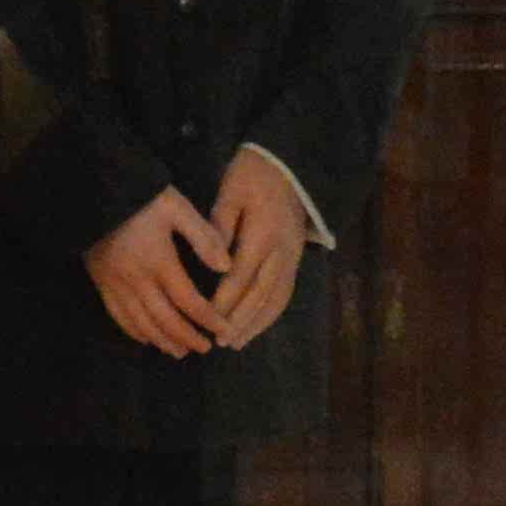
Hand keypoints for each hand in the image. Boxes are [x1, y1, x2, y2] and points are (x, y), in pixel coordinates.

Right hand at [88, 189, 229, 358]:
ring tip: (180, 351)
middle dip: (187, 337)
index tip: (224, 329)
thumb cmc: (141, 196)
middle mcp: (136, 280)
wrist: (94, 192)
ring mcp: (115, 285)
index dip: (208, 319)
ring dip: (163, 341)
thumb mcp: (176, 207)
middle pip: (165, 320)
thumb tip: (226, 267)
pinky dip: (135, 332)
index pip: (189, 301)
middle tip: (206, 348)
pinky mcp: (101, 284)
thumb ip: (203, 237)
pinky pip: (118, 316)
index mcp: (159, 262)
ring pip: (141, 324)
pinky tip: (147, 338)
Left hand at [201, 151, 312, 347]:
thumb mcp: (231, 191)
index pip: (242, 275)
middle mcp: (282, 251)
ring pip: (277, 297)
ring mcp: (293, 256)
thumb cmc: (253, 174)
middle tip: (222, 341)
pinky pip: (286, 291)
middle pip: (261, 293)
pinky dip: (271, 312)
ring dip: (257, 322)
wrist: (289, 164)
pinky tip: (258, 324)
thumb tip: (212, 259)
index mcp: (263, 233)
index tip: (209, 319)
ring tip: (238, 342)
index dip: (226, 300)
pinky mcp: (296, 258)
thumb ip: (220, 225)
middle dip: (241, 320)